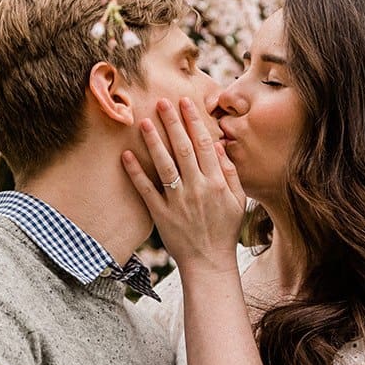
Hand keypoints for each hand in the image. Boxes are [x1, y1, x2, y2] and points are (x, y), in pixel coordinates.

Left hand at [122, 97, 245, 272]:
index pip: (204, 144)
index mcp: (217, 183)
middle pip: (184, 149)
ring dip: (154, 142)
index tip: (185, 103)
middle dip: (172, 123)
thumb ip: (230, 173)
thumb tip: (218, 146)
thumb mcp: (237, 201)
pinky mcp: (161, 214)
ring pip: (165, 165)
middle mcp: (198, 188)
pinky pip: (147, 190)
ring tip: (143, 122)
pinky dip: (136, 173)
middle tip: (161, 101)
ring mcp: (178, 201)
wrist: (209, 263)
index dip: (194, 122)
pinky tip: (126, 155)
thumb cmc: (224, 231)